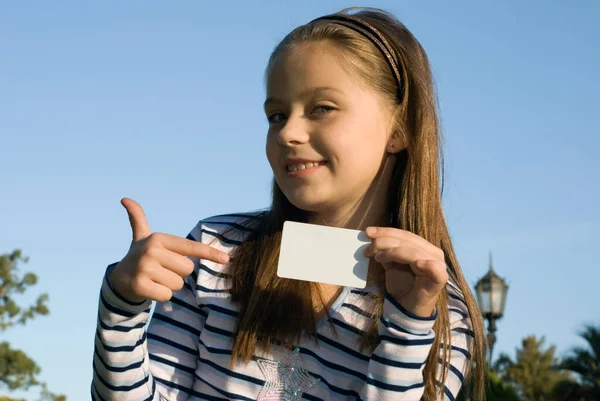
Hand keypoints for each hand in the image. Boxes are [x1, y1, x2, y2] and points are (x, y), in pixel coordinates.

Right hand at [109, 198, 229, 302]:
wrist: (118, 278)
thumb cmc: (139, 256)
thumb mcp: (141, 236)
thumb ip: (138, 217)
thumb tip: (125, 199)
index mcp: (158, 238)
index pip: (190, 247)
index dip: (209, 253)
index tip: (225, 259)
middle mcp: (151, 251)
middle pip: (187, 268)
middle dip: (178, 273)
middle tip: (162, 269)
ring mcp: (144, 268)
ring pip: (178, 284)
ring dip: (170, 285)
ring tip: (155, 278)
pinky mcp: (140, 285)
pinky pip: (167, 295)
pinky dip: (161, 295)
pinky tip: (150, 288)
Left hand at [364, 227, 447, 316]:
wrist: (407, 308)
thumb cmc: (402, 284)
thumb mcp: (391, 263)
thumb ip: (385, 250)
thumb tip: (371, 235)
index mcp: (423, 246)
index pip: (405, 235)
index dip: (386, 231)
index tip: (367, 232)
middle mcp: (433, 253)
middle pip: (408, 241)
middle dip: (386, 241)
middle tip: (369, 248)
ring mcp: (438, 265)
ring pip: (415, 253)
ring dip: (393, 252)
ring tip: (378, 257)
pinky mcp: (439, 280)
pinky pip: (437, 271)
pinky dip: (429, 265)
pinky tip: (418, 264)